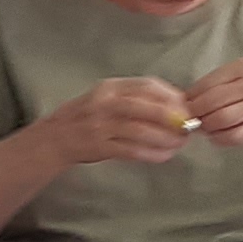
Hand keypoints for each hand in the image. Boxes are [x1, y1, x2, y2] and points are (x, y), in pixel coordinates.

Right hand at [43, 77, 193, 168]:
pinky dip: (151, 154)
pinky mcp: (99, 146)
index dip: (171, 96)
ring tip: (179, 143)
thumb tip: (176, 106)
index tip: (186, 107)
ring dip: (165, 138)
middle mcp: (105, 103)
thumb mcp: (108, 98)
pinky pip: (130, 150)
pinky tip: (164, 156)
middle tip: (187, 127)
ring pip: (140, 130)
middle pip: (145, 107)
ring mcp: (100, 125)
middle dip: (172, 118)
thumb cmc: (88, 116)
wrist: (55, 137)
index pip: (147, 85)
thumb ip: (137, 99)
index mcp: (111, 87)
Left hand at [182, 57, 242, 147]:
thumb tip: (189, 97)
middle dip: (196, 114)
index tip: (183, 104)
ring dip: (207, 127)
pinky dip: (221, 139)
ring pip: (223, 120)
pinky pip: (237, 135)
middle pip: (213, 102)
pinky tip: (216, 137)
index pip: (209, 83)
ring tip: (203, 128)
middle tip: (190, 119)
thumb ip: (223, 81)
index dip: (191, 97)